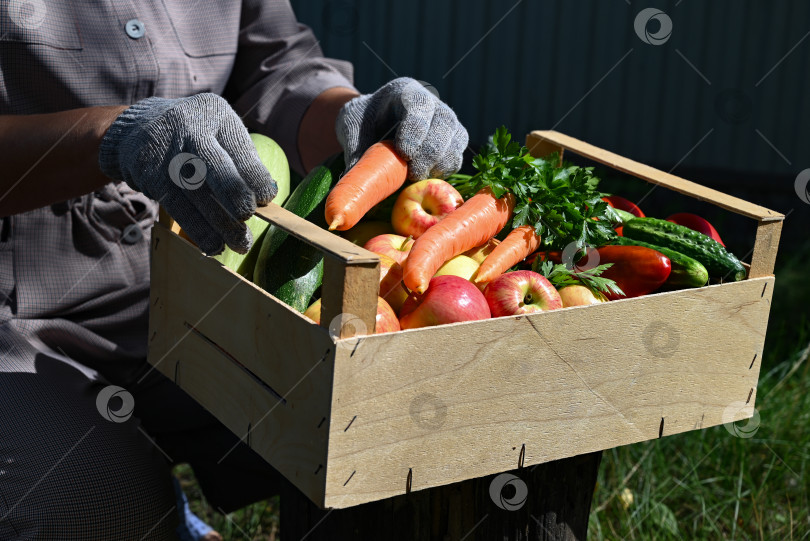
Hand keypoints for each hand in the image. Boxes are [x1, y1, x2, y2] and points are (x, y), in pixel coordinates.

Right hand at [98, 93, 275, 254]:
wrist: (135, 129)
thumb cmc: (193, 135)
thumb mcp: (217, 130)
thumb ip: (241, 158)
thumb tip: (269, 195)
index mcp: (215, 113)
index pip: (241, 149)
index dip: (256, 178)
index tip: (267, 199)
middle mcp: (190, 128)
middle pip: (216, 168)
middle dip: (236, 196)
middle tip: (248, 216)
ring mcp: (167, 153)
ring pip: (198, 195)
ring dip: (221, 224)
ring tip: (241, 244)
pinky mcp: (151, 175)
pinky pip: (179, 208)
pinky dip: (199, 230)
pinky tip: (214, 245)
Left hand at [336, 77, 467, 180]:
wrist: (373, 124)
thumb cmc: (361, 122)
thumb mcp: (350, 129)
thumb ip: (355, 149)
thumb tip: (355, 177)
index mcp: (405, 90)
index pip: (419, 105)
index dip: (416, 130)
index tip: (405, 154)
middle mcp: (432, 102)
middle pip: (444, 123)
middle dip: (430, 152)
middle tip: (413, 175)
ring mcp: (446, 121)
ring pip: (456, 141)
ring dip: (440, 164)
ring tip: (418, 177)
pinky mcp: (452, 142)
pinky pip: (457, 157)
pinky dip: (444, 171)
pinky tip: (425, 178)